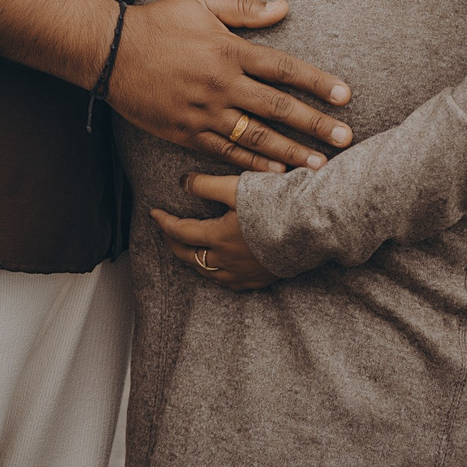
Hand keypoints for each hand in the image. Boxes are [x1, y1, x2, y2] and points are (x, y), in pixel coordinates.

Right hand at [107, 0, 352, 172]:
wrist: (110, 52)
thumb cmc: (158, 22)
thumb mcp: (201, 2)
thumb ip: (245, 8)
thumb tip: (284, 6)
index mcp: (229, 51)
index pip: (284, 69)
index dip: (317, 82)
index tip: (344, 96)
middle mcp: (222, 85)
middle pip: (278, 108)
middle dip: (315, 125)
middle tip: (346, 139)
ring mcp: (204, 113)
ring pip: (256, 137)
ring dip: (291, 152)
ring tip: (319, 166)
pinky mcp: (187, 133)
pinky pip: (226, 152)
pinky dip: (252, 165)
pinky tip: (275, 174)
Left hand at [151, 173, 279, 290]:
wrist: (313, 227)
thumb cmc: (276, 203)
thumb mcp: (237, 187)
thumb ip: (206, 185)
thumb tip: (182, 182)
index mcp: (218, 237)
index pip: (181, 232)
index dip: (164, 222)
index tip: (154, 213)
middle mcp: (228, 260)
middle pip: (190, 257)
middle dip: (173, 243)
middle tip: (166, 231)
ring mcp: (244, 274)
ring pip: (209, 273)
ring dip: (194, 260)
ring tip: (188, 247)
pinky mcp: (261, 279)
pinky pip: (231, 283)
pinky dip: (218, 274)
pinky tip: (219, 267)